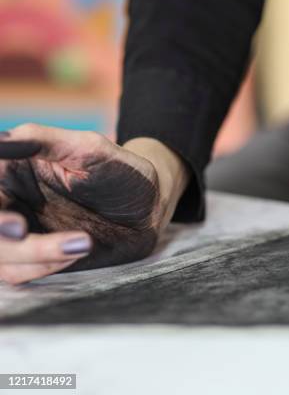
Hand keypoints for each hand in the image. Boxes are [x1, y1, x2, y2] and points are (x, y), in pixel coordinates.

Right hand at [0, 124, 186, 283]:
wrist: (151, 206)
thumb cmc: (122, 171)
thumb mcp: (90, 149)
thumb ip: (45, 140)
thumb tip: (3, 139)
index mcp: (10, 170)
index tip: (13, 220)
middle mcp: (9, 202)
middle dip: (1, 237)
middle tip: (24, 231)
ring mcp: (22, 233)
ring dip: (31, 254)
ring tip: (83, 242)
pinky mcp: (38, 258)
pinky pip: (21, 272)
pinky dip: (44, 266)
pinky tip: (79, 249)